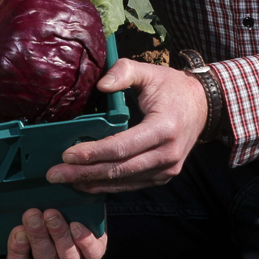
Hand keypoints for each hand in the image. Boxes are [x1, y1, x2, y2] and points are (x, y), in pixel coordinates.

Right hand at [0, 209, 107, 258]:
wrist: (73, 201)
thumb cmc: (39, 211)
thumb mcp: (16, 222)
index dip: (17, 253)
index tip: (17, 231)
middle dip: (38, 237)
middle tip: (32, 214)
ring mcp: (73, 257)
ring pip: (67, 257)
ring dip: (59, 236)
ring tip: (52, 214)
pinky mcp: (94, 248)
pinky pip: (92, 254)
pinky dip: (85, 241)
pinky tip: (77, 225)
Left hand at [47, 58, 207, 192]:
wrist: (203, 106)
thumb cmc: (172, 87)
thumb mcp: (150, 72)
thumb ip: (124, 72)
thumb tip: (101, 85)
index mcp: (164, 129)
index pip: (123, 146)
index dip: (93, 153)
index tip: (67, 154)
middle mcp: (168, 154)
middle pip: (120, 169)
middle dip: (85, 173)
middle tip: (55, 174)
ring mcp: (168, 169)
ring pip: (125, 182)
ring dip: (93, 183)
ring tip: (65, 181)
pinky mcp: (163, 176)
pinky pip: (133, 184)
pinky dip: (109, 186)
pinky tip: (87, 184)